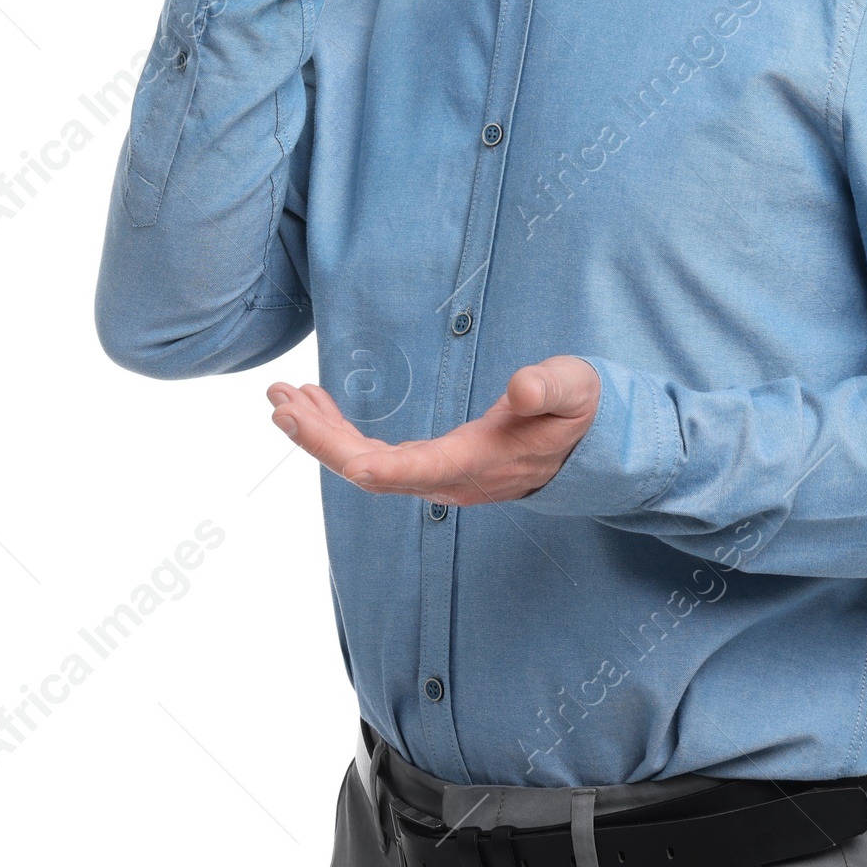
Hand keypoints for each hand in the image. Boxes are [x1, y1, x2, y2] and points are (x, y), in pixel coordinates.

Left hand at [266, 357, 600, 502]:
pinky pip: (376, 460)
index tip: (305, 421)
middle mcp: (447, 479)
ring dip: (323, 437)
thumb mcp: (575, 388)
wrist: (588, 448)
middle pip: (367, 472)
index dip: (346, 453)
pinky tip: (322, 409)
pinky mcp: (433, 467)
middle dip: (318, 439)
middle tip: (278, 398)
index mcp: (474, 461)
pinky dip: (343, 435)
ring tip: (286, 398)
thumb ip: (551, 386)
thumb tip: (521, 386)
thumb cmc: (578, 412)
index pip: (398, 470)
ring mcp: (438, 478)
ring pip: (365, 468)